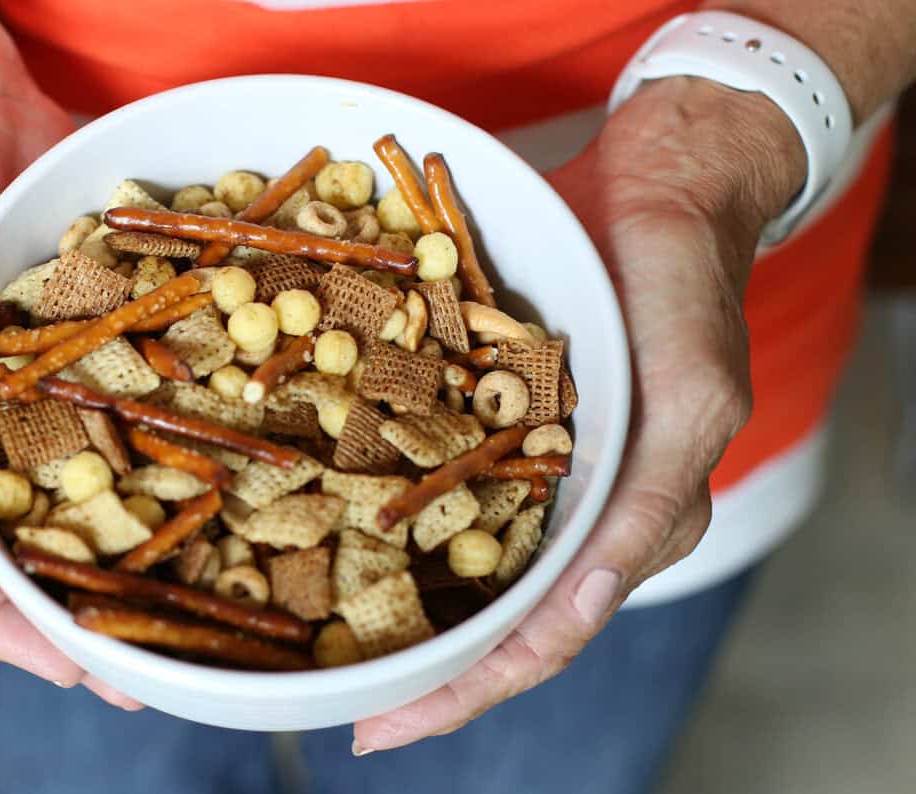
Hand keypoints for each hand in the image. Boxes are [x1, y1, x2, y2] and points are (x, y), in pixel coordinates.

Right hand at [0, 0, 138, 706]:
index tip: (77, 671)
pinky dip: (156, 461)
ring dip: (128, 549)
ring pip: (77, 497)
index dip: (9, 624)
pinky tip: (208, 491)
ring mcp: (26, 395)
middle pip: (22, 546)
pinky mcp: (78, 353)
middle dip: (81, 608)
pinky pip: (121, 421)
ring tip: (191, 601)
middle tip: (152, 662)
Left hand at [354, 78, 805, 750]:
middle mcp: (574, 511)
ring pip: (456, 559)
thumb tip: (581, 611)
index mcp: (627, 527)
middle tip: (340, 703)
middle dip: (420, 667)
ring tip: (321, 643)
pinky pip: (435, 480)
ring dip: (396, 602)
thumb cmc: (685, 288)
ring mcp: (530, 466)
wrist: (659, 185)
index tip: (380, 727)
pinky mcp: (496, 417)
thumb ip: (647, 506)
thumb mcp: (692, 396)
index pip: (542, 639)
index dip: (464, 692)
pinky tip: (328, 528)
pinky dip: (388, 515)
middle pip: (489, 615)